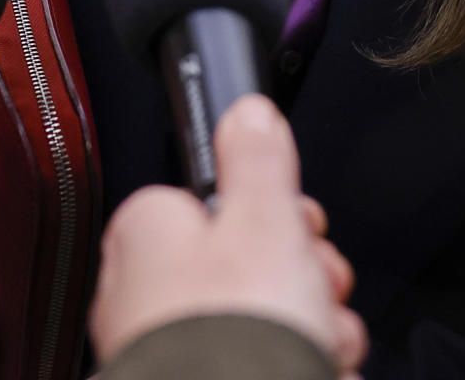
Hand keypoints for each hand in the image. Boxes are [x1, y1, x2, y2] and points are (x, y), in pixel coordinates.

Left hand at [89, 97, 365, 374]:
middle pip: (249, 264)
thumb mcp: (264, 220)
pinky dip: (294, 369)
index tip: (306, 230)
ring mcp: (165, 346)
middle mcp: (144, 288)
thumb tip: (247, 111)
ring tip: (320, 346)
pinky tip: (313, 375)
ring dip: (311, 331)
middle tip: (317, 292)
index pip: (221, 203)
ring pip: (262, 322)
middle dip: (304, 280)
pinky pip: (257, 364)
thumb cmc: (235, 333)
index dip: (278, 215)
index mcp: (150, 231)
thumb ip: (258, 160)